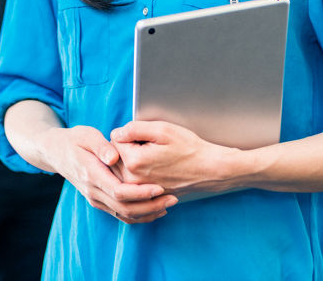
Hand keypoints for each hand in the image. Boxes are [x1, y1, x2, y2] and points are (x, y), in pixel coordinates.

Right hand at [41, 124, 176, 223]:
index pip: (119, 191)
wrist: (55, 152)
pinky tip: (153, 209)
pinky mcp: (98, 201)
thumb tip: (114, 157)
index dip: (140, 193)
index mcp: (91, 173)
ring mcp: (94, 198)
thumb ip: (101, 146)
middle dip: (150, 206)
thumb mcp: (86, 135)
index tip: (159, 187)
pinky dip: (138, 216)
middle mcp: (92, 190)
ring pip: (123, 214)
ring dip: (147, 213)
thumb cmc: (74, 139)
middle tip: (171, 198)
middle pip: (124, 207)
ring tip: (168, 204)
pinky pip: (119, 214)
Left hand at [110, 120, 231, 195]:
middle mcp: (132, 179)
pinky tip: (155, 166)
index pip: (115, 139)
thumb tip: (116, 133)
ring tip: (153, 156)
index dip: (130, 133)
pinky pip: (131, 179)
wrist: (208, 169)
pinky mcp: (145, 194)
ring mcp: (139, 189)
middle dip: (128, 147)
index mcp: (134, 161)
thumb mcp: (162, 129)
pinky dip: (137, 171)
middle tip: (150, 146)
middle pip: (115, 155)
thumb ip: (133, 129)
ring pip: (122, 167)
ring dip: (131, 159)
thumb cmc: (188, 148)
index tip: (146, 136)